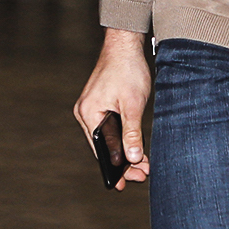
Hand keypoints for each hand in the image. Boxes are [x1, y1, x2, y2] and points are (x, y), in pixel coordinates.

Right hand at [73, 28, 151, 190]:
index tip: (126, 183)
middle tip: (141, 173)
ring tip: (142, 164)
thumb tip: (133, 158)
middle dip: (123, 162)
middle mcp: (85, 112)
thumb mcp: (133, 104)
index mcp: (89, 113)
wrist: (125, 44)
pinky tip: (134, 146)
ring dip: (124, 150)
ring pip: (106, 138)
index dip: (115, 168)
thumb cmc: (127, 69)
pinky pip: (108, 127)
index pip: (100, 150)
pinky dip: (121, 137)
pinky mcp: (99, 103)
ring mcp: (91, 107)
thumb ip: (131, 132)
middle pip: (102, 146)